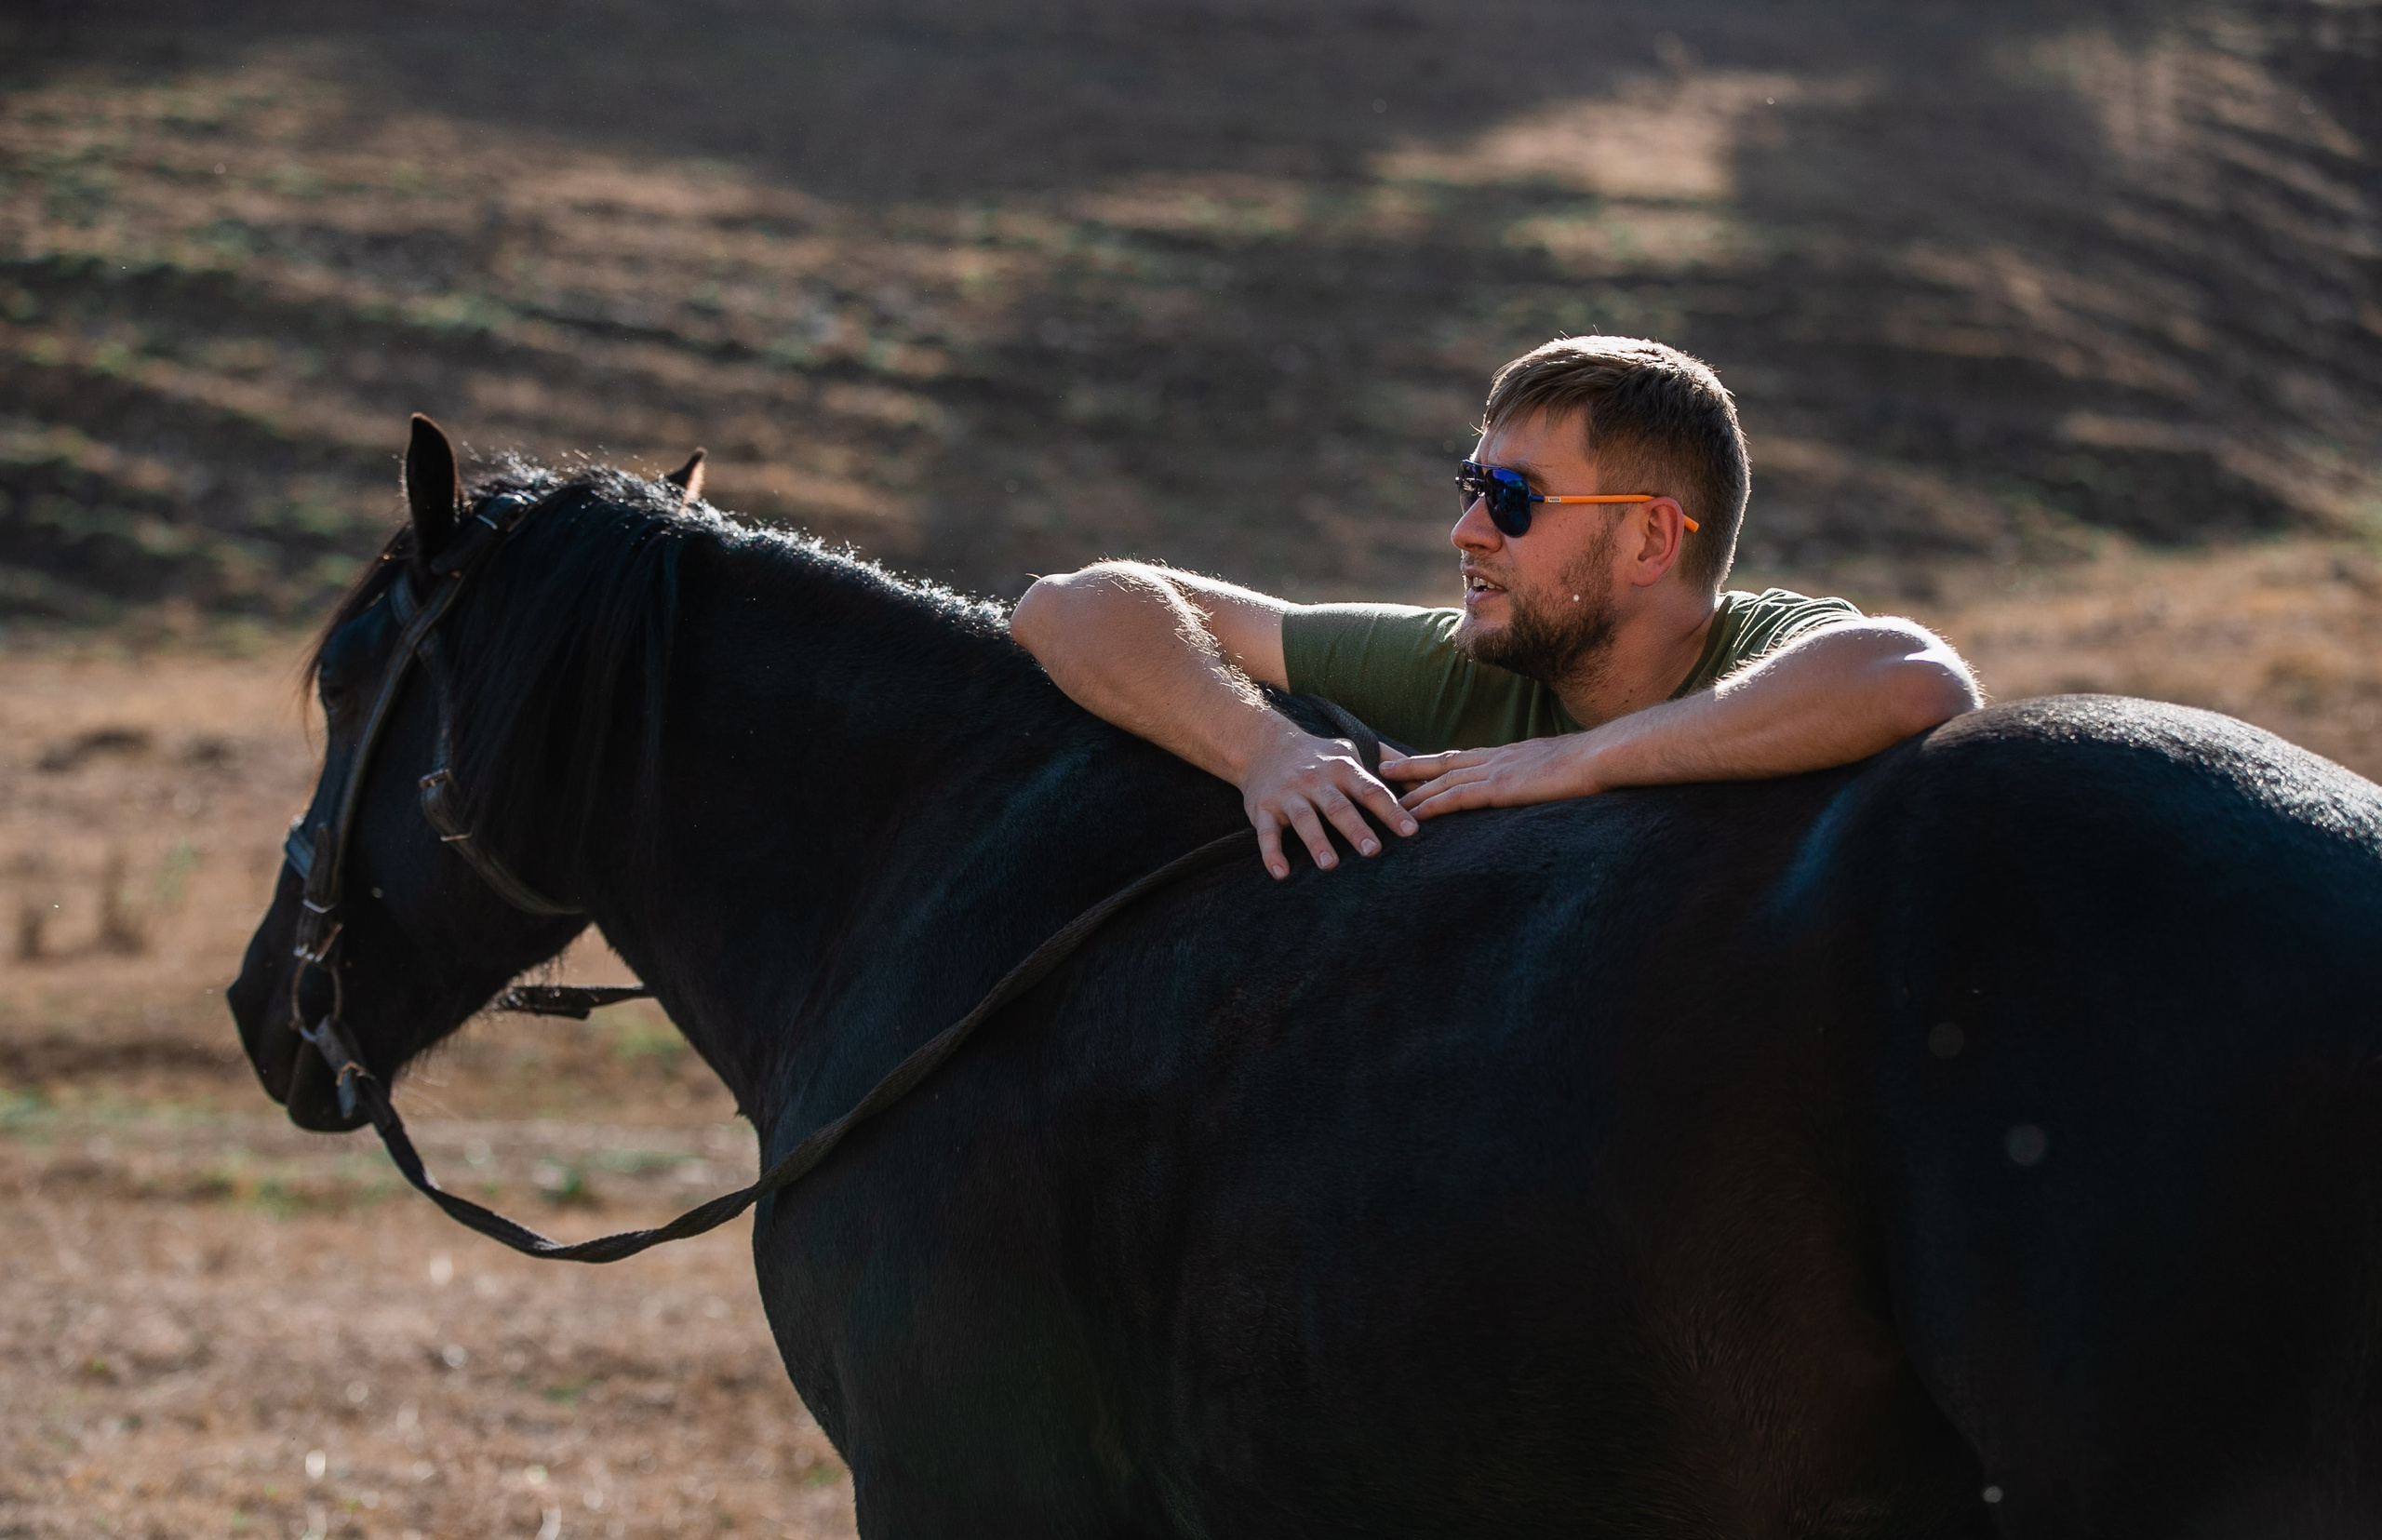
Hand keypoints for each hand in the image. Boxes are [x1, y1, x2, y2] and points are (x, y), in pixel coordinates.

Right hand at [1240, 721, 1417, 878]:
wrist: (1263, 744)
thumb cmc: (1318, 755)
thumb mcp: (1351, 749)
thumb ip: (1388, 761)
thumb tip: (1427, 778)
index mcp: (1342, 769)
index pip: (1371, 790)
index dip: (1391, 810)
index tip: (1411, 831)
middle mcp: (1316, 781)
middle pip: (1338, 807)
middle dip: (1355, 829)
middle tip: (1373, 850)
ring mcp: (1288, 795)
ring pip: (1304, 820)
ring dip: (1317, 842)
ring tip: (1330, 865)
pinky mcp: (1263, 808)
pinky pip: (1267, 833)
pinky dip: (1272, 853)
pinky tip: (1281, 873)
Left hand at [1380, 734, 1605, 820]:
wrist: (1601, 757)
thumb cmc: (1592, 764)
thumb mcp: (1560, 766)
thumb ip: (1542, 775)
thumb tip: (1541, 785)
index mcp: (1510, 754)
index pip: (1465, 756)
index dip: (1438, 760)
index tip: (1416, 763)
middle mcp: (1497, 758)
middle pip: (1445, 761)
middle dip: (1413, 766)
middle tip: (1383, 768)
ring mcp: (1496, 771)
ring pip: (1443, 780)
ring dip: (1414, 789)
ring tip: (1385, 793)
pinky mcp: (1500, 789)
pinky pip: (1457, 798)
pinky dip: (1432, 806)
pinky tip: (1414, 815)